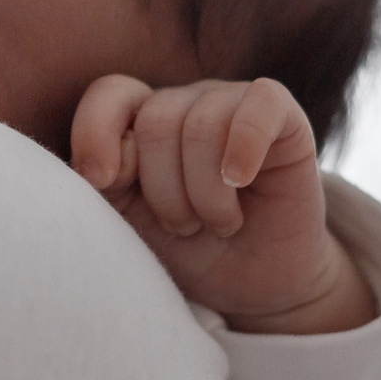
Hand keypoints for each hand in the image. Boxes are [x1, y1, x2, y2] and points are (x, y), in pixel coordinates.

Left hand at [69, 75, 376, 335]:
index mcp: (142, 119)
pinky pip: (261, 104)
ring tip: (219, 223)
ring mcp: (234, 104)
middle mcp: (186, 103)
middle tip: (185, 226)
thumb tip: (104, 163)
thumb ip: (108, 184)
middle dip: (165, 190)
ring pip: (202, 125)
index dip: (96, 132)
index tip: (100, 181)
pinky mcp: (285, 118)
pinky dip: (245, 145)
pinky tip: (239, 180)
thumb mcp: (132, 222)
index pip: (111, 94)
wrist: (256, 285)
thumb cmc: (189, 250)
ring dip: (207, 194)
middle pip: (156, 121)